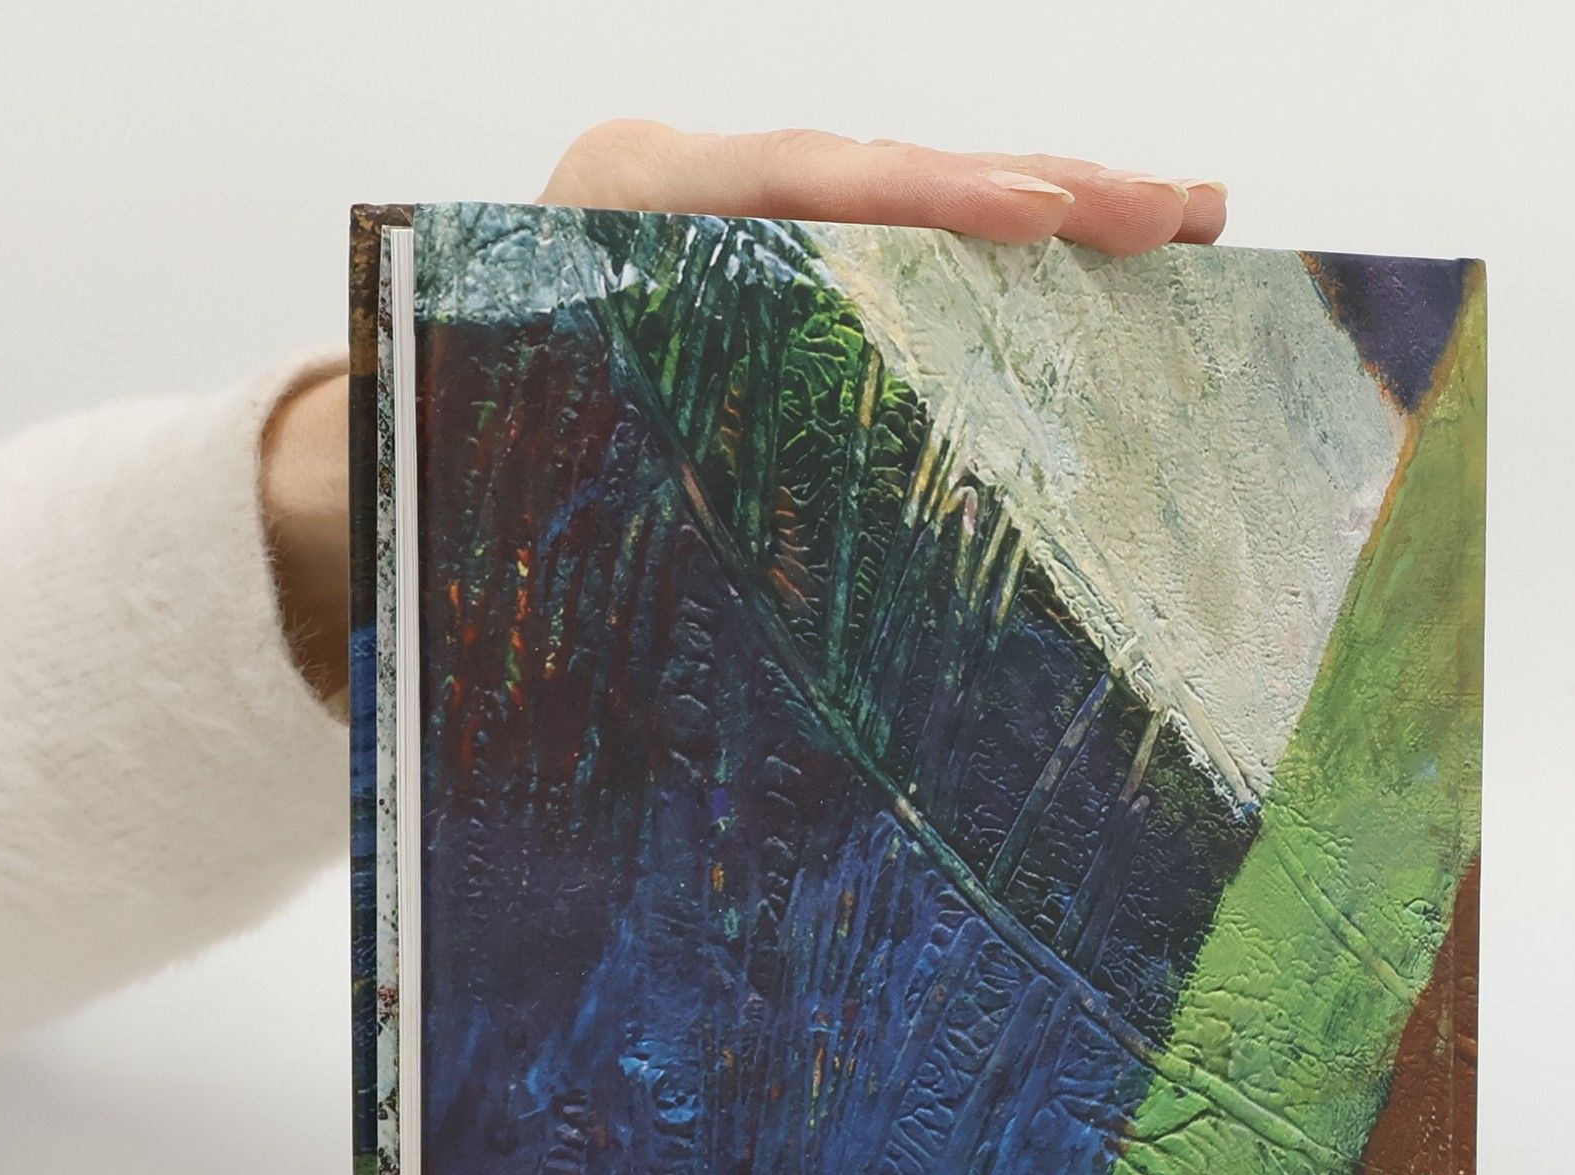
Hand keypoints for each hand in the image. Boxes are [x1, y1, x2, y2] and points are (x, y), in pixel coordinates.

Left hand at [265, 124, 1228, 701]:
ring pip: (904, 201)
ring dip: (1046, 209)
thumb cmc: (457, 494)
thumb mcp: (519, 494)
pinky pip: (893, 247)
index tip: (1039, 216)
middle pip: (875, 171)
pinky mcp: (771, 265)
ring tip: (1179, 222)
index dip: (916, 198)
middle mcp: (677, 194)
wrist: (394, 465)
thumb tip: (745, 603)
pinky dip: (993, 259)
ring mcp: (731, 221)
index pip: (779, 181)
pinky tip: (1094, 261)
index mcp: (607, 215)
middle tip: (1172, 212)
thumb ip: (623, 502)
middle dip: (1033, 186)